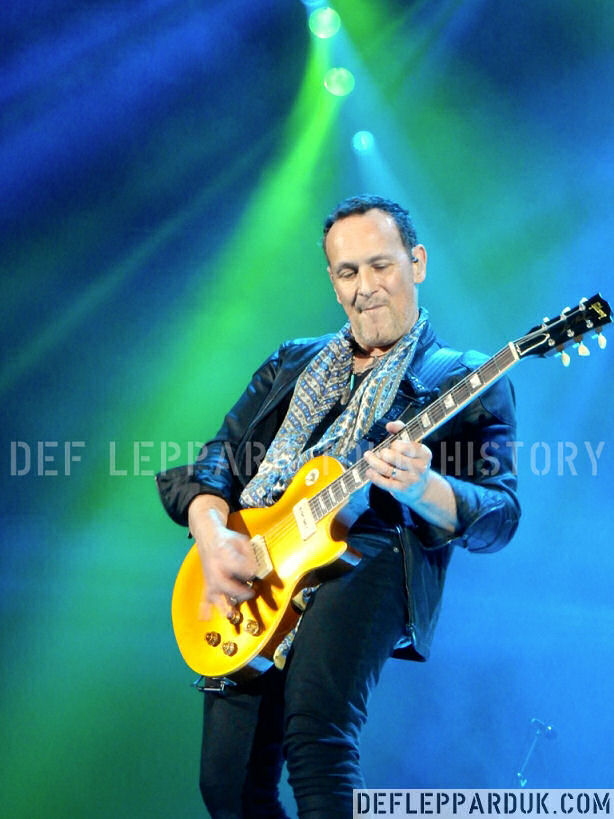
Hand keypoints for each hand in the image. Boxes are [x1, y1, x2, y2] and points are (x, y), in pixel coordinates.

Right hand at [188, 496, 257, 618]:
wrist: (208, 537)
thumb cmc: (227, 540)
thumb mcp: (242, 541)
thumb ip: (250, 555)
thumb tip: (255, 570)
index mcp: (224, 554)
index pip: (237, 566)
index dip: (248, 570)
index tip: (254, 572)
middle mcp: (215, 568)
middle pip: (225, 583)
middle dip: (238, 591)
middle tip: (251, 593)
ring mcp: (210, 577)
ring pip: (215, 593)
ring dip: (223, 604)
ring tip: (231, 613)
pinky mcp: (208, 583)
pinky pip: (204, 598)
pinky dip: (204, 609)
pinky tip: (205, 618)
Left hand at [363, 420, 432, 505]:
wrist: (421, 487)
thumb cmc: (413, 462)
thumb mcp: (412, 446)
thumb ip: (401, 431)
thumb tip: (389, 425)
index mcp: (424, 454)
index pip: (405, 446)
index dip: (395, 444)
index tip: (392, 445)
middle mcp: (420, 467)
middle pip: (394, 457)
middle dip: (383, 453)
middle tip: (379, 452)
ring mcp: (411, 480)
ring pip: (386, 469)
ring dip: (374, 462)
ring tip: (368, 457)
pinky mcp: (402, 489)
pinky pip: (384, 482)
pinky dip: (374, 476)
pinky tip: (369, 471)